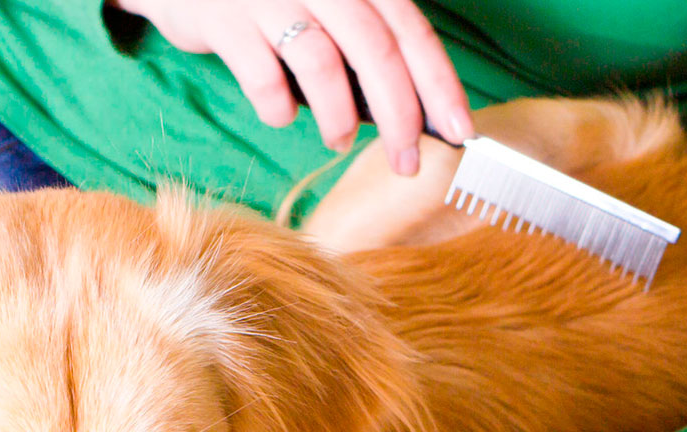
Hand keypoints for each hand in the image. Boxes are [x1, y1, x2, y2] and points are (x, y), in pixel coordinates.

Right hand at [110, 0, 473, 174]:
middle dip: (399, 116)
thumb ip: (362, 42)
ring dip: (338, 117)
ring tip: (338, 141)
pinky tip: (281, 115)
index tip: (461, 132)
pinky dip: (278, 108)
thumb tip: (410, 110)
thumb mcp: (324, 2)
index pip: (412, 31)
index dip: (440, 84)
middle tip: (407, 161)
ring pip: (323, 64)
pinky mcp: (225, 20)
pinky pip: (263, 77)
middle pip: (377, 52)